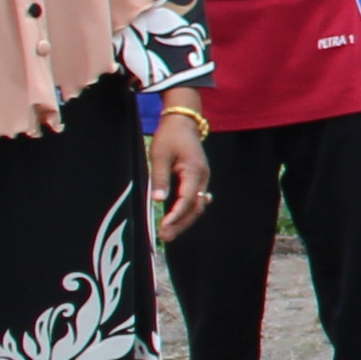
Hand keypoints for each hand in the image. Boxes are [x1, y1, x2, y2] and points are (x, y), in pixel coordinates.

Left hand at [149, 116, 213, 240]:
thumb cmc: (170, 136)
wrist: (183, 122)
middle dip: (180, 224)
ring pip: (196, 206)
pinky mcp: (197, 180)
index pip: (187, 199)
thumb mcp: (159, 155)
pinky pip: (194, 200)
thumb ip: (159, 178)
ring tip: (168, 233)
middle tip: (164, 236)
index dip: (176, 215)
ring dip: (183, 221)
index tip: (163, 226)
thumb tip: (158, 201)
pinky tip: (176, 221)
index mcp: (195, 171)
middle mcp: (203, 178)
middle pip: (195, 208)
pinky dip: (185, 212)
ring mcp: (202, 179)